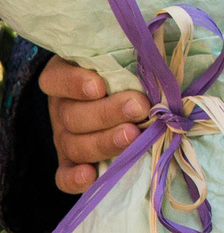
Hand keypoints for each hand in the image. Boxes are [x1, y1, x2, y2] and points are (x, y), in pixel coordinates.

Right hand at [41, 58, 144, 192]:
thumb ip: (134, 54)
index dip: (74, 83)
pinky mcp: (71, 163)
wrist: (119, 99)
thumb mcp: (123, 56)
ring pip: (74, 145)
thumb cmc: (125, 69)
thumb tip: (158, 52)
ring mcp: (65, 138)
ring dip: (105, 142)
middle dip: (108, 113)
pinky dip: (75, 179)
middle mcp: (62, 108)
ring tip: (133, 135)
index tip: (99, 86)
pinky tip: (91, 176)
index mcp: (66, 77)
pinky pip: (64, 176)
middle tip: (140, 107)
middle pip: (73, 115)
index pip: (57, 78)